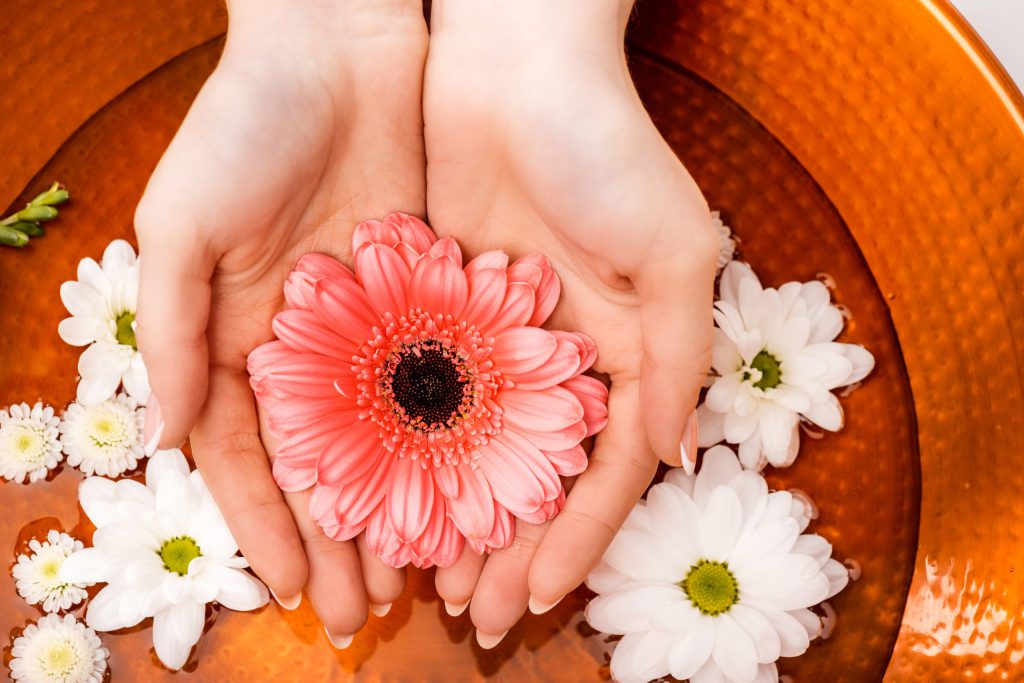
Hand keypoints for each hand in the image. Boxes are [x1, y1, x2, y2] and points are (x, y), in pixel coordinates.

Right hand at [134, 0, 426, 644]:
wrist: (340, 46)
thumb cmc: (245, 126)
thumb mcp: (184, 226)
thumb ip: (174, 331)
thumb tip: (174, 436)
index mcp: (242, 340)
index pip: (253, 458)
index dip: (269, 526)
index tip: (297, 589)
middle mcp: (310, 347)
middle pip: (328, 466)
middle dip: (344, 539)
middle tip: (368, 610)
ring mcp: (375, 326)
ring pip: (393, 438)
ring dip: (405, 505)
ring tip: (427, 574)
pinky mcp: (432, 294)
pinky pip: (447, 381)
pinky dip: (456, 436)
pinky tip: (474, 486)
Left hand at [423, 0, 717, 644]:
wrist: (513, 59)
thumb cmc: (606, 150)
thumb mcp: (670, 255)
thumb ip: (676, 360)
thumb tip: (676, 457)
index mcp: (623, 351)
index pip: (602, 470)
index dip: (576, 537)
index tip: (537, 596)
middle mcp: (560, 355)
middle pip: (533, 475)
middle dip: (506, 545)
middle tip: (471, 612)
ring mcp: (496, 335)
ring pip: (472, 448)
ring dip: (452, 511)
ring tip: (422, 578)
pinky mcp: (437, 305)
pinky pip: (420, 392)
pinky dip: (406, 446)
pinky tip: (381, 493)